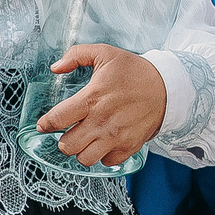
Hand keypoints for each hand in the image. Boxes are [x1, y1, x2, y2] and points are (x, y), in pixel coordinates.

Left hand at [36, 44, 167, 166]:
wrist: (168, 86)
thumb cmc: (135, 71)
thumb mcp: (105, 53)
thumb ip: (76, 55)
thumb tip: (55, 67)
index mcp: (91, 99)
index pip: (56, 120)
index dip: (45, 124)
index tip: (45, 124)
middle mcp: (102, 121)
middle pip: (67, 146)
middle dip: (64, 139)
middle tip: (71, 131)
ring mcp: (116, 136)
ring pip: (85, 158)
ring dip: (83, 150)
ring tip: (87, 141)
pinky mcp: (130, 145)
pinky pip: (107, 162)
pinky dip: (104, 156)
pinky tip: (105, 144)